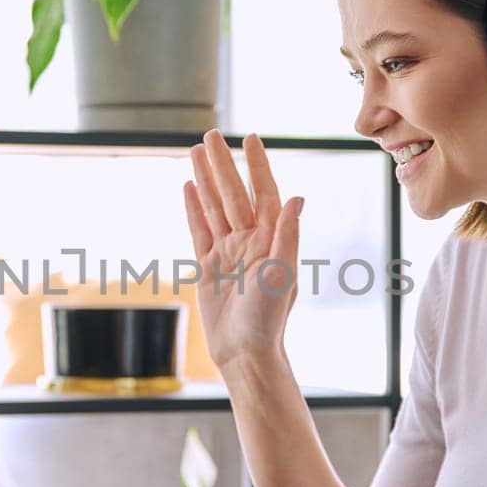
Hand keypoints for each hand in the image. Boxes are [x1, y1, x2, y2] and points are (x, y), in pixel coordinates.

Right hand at [184, 130, 303, 374]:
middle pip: (233, 192)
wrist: (245, 351)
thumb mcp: (281, 273)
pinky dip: (194, 207)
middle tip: (211, 135)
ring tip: (195, 151)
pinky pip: (199, 229)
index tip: (250, 138)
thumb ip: (287, 234)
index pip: (264, 191)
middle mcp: (250, 239)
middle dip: (223, 163)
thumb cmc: (268, 317)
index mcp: (270, 238)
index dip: (257, 165)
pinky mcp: (209, 265)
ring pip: (214, 205)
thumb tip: (297, 197)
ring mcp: (228, 250)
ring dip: (206, 178)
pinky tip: (189, 187)